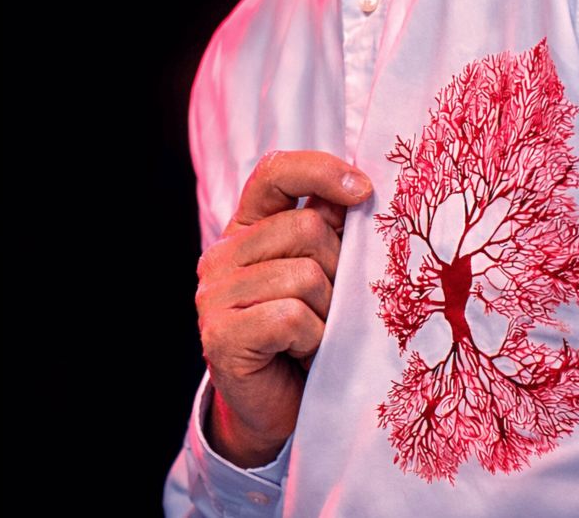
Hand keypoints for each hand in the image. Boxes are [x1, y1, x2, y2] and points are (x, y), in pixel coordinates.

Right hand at [195, 149, 373, 467]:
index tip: (364, 190)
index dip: (321, 170)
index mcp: (247, 226)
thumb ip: (332, 230)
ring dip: (328, 313)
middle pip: (305, 227)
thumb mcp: (324, 272)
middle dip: (338, 269)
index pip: (275, 172)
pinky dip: (312, 339)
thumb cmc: (309, 333)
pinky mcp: (220, 336)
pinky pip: (290, 317)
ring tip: (319, 336)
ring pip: (304, 275)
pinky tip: (303, 354)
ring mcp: (214, 295)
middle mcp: (223, 254)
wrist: (280, 408)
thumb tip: (363, 189)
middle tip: (335, 306)